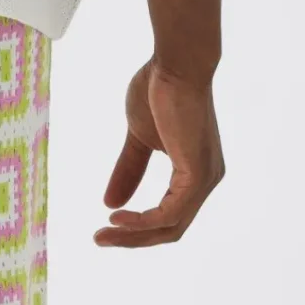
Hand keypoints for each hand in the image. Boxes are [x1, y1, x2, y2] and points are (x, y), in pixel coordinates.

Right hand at [96, 59, 223, 247]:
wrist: (175, 65)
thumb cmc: (159, 92)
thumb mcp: (139, 139)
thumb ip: (129, 169)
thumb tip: (110, 202)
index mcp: (194, 173)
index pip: (169, 216)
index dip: (137, 228)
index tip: (106, 226)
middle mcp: (206, 181)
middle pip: (170, 229)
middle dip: (133, 239)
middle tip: (99, 240)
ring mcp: (205, 179)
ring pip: (170, 226)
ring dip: (134, 235)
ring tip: (103, 234)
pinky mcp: (197, 174)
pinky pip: (170, 214)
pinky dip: (142, 221)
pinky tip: (117, 218)